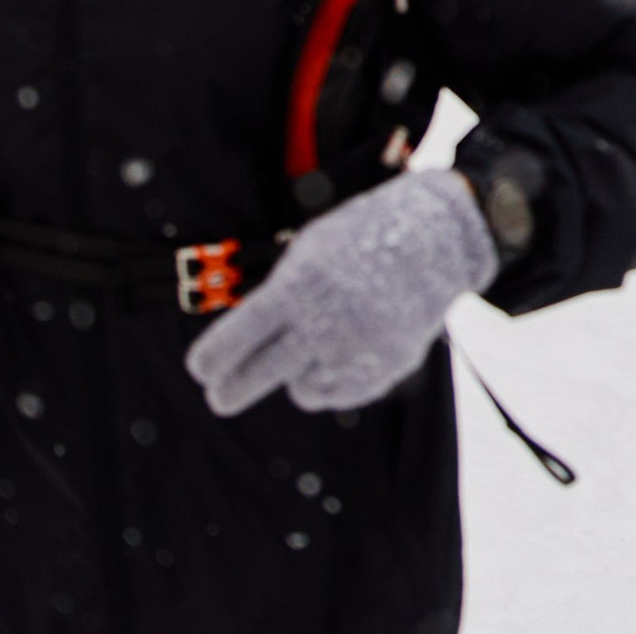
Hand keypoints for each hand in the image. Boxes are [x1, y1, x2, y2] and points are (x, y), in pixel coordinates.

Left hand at [186, 171, 499, 415]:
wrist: (435, 238)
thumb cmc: (362, 238)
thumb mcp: (311, 253)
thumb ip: (279, 296)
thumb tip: (243, 344)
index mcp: (296, 290)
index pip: (235, 340)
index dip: (211, 361)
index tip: (201, 371)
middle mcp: (322, 326)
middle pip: (256, 377)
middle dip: (230, 392)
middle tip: (220, 397)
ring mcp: (354, 351)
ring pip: (300, 389)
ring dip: (298, 374)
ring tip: (317, 343)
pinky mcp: (382, 370)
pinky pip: (338, 392)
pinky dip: (334, 379)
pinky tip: (348, 348)